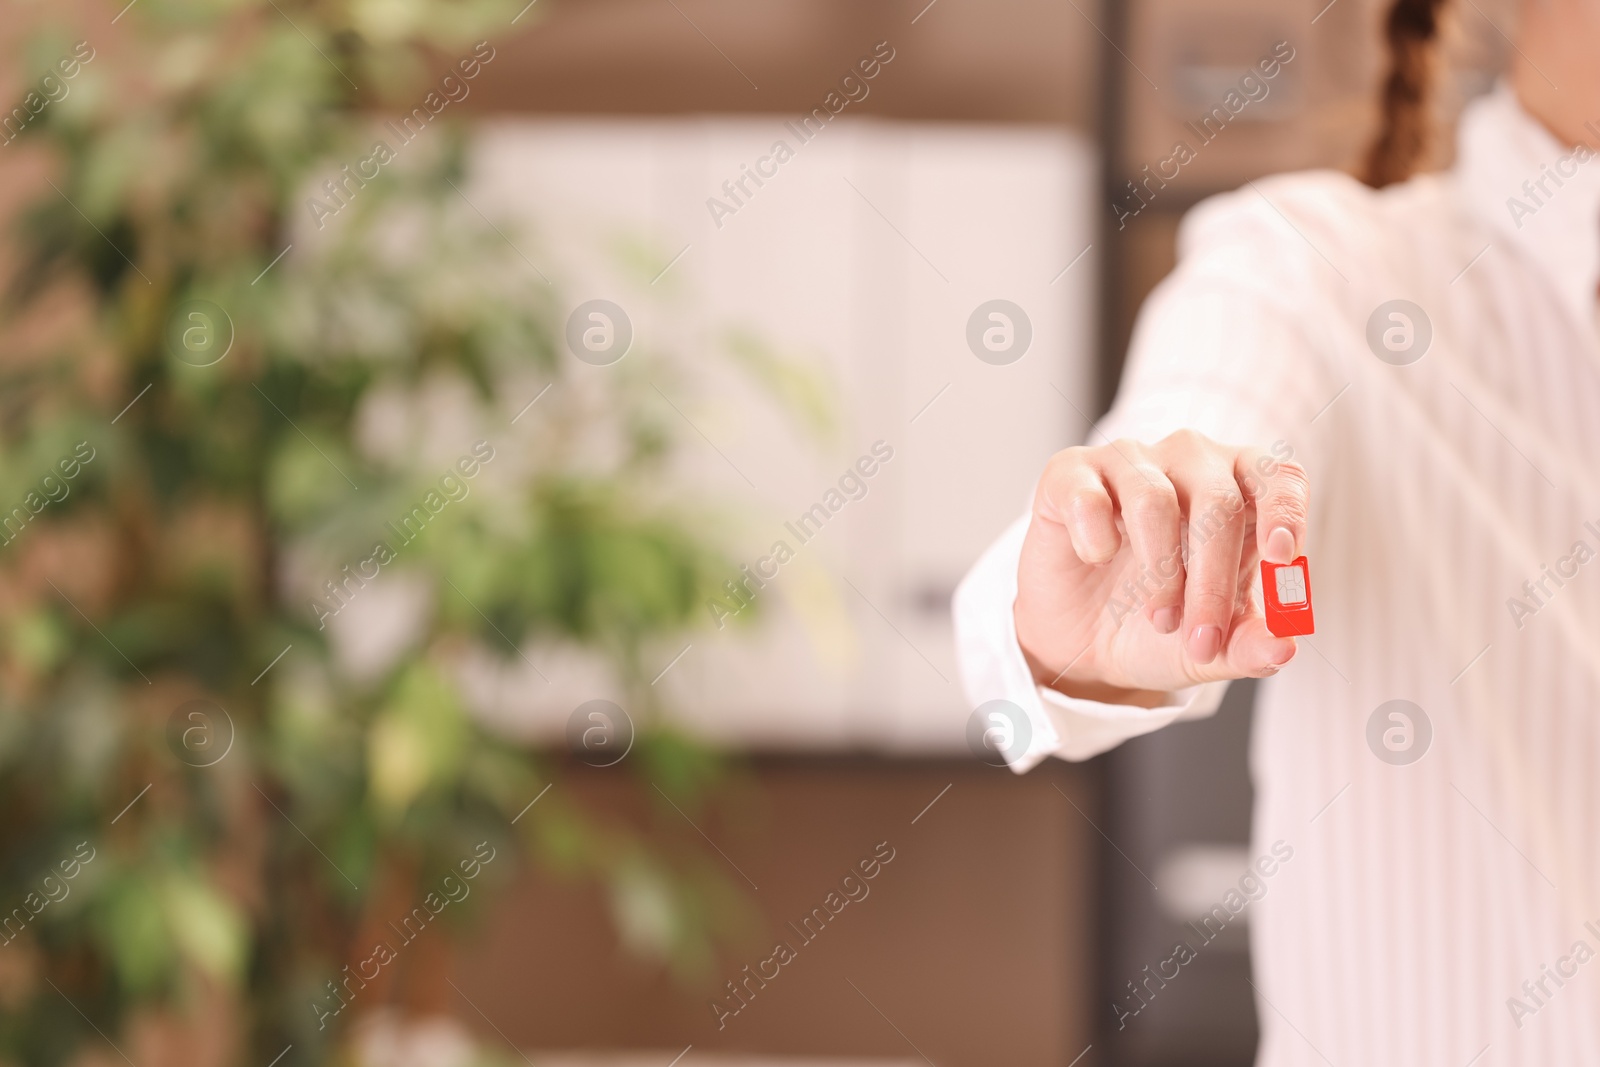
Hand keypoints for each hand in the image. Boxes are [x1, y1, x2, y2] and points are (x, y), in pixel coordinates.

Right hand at [1015, 429, 1308, 702]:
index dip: (1285, 510)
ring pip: (1155, 500)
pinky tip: (1096, 558)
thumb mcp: (1209, 649)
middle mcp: (1190, 463)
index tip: (1281, 557)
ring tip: (1157, 619)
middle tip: (1203, 639)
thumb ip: (1248, 645)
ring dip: (1158, 572)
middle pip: (1218, 500)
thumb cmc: (1156, 627)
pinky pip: (1087, 495)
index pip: (1279, 477)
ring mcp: (1129, 462)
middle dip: (1213, 580)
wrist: (1080, 641)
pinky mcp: (1070, 474)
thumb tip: (1284, 645)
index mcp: (1242, 492)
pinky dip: (1095, 538)